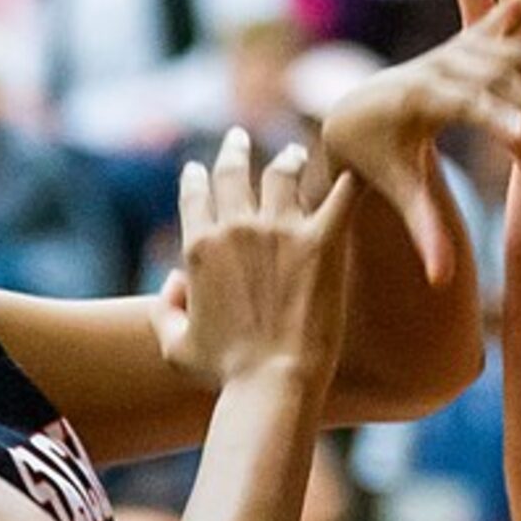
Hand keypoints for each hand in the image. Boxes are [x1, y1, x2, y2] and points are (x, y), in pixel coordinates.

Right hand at [148, 128, 360, 390]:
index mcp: (199, 246)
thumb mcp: (175, 346)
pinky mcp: (322, 241)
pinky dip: (348, 181)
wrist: (272, 382)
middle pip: (233, 172)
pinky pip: (341, 197)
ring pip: (282, 174)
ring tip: (293, 154)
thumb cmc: (224, 374)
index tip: (201, 169)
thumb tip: (174, 285)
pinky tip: (356, 170)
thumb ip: (164, 310)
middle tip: (238, 138)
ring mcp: (281, 230)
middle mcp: (237, 227)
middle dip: (234, 150)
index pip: (195, 194)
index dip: (197, 177)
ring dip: (285, 159)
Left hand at [318, 0, 520, 278]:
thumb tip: (440, 282)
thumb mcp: (399, 193)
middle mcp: (439, 66)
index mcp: (421, 101)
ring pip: (512, 39)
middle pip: (500, 68)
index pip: (466, 106)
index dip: (497, 118)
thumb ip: (424, 233)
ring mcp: (455, 48)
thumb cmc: (378, 160)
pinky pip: (505, 10)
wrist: (354, 114)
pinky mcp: (467, 37)